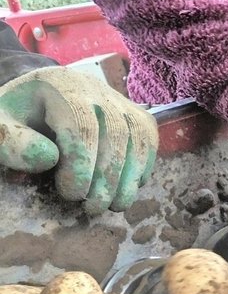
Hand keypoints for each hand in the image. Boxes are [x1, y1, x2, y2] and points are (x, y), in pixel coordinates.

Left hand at [0, 66, 157, 213]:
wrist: (36, 98)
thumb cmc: (18, 119)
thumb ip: (12, 142)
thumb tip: (49, 158)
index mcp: (60, 85)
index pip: (81, 124)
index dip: (82, 163)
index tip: (72, 194)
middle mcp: (95, 87)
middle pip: (115, 132)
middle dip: (108, 176)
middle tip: (94, 208)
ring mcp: (119, 100)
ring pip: (137, 136)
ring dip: (129, 176)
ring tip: (115, 205)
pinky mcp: (135, 113)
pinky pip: (148, 139)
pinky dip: (143, 166)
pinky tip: (129, 187)